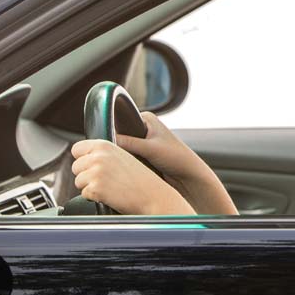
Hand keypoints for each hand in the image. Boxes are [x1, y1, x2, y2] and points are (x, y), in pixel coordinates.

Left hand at [70, 139, 193, 214]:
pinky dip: (94, 197)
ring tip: (110, 187)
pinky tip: (110, 195)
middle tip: (106, 180)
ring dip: (90, 187)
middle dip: (86, 175)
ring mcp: (96, 172)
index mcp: (105, 145)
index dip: (83, 159)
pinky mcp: (95, 188)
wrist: (153, 195)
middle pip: (75, 167)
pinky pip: (84, 194)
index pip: (77, 149)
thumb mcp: (123, 156)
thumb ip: (103, 153)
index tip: (94, 166)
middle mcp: (98, 156)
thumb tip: (84, 157)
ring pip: (78, 181)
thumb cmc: (141, 179)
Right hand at [110, 113, 237, 214]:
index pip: (121, 122)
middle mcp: (145, 128)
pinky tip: (127, 169)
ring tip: (124, 163)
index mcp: (147, 118)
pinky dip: (128, 162)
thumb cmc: (177, 158)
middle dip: (118, 147)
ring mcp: (144, 142)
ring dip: (123, 156)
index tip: (106, 145)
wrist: (189, 176)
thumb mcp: (150, 149)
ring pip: (123, 148)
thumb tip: (105, 141)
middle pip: (120, 136)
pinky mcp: (144, 155)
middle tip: (117, 157)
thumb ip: (128, 143)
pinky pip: (129, 157)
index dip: (113, 133)